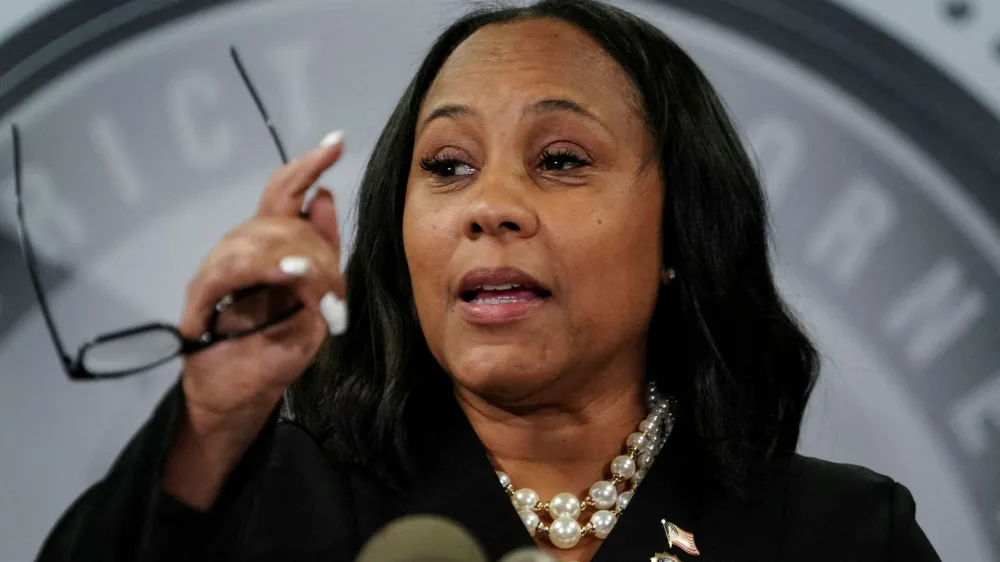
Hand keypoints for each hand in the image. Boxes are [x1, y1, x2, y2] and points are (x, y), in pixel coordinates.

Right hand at [179, 130, 346, 424]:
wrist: (233, 398)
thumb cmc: (272, 352)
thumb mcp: (315, 307)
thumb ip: (322, 258)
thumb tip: (325, 198)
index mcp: (274, 246)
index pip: (286, 193)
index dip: (308, 165)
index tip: (337, 141)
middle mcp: (245, 247)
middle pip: (283, 223)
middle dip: (315, 256)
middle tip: (330, 300)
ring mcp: (222, 267)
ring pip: (259, 243)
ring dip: (293, 269)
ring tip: (312, 296)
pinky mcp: (201, 295)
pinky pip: (224, 274)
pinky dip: (249, 281)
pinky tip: (278, 283)